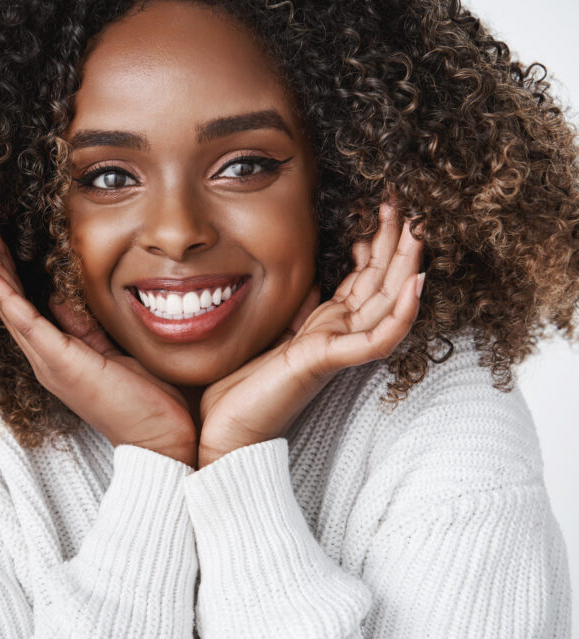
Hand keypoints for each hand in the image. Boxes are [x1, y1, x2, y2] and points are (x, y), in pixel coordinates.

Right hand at [0, 227, 197, 467]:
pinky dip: (8, 298)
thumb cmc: (143, 399)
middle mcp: (46, 360)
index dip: (10, 275)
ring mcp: (50, 364)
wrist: (159, 440)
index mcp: (58, 355)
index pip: (26, 308)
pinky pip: (29, 324)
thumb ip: (84, 326)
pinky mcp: (62, 364)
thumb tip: (64, 297)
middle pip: (11, 307)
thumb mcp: (110, 350)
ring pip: (13, 311)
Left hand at [197, 200, 425, 467]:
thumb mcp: (272, 331)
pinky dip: (401, 313)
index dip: (377, 241)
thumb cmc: (240, 390)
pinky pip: (375, 339)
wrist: (223, 434)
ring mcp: (337, 350)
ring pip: (387, 302)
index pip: (363, 277)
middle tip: (408, 200)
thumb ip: (299, 308)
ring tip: (419, 226)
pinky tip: (417, 284)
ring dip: (406, 264)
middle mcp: (337, 335)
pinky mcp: (327, 364)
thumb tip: (313, 280)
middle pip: (382, 282)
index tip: (383, 204)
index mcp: (325, 325)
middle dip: (396, 241)